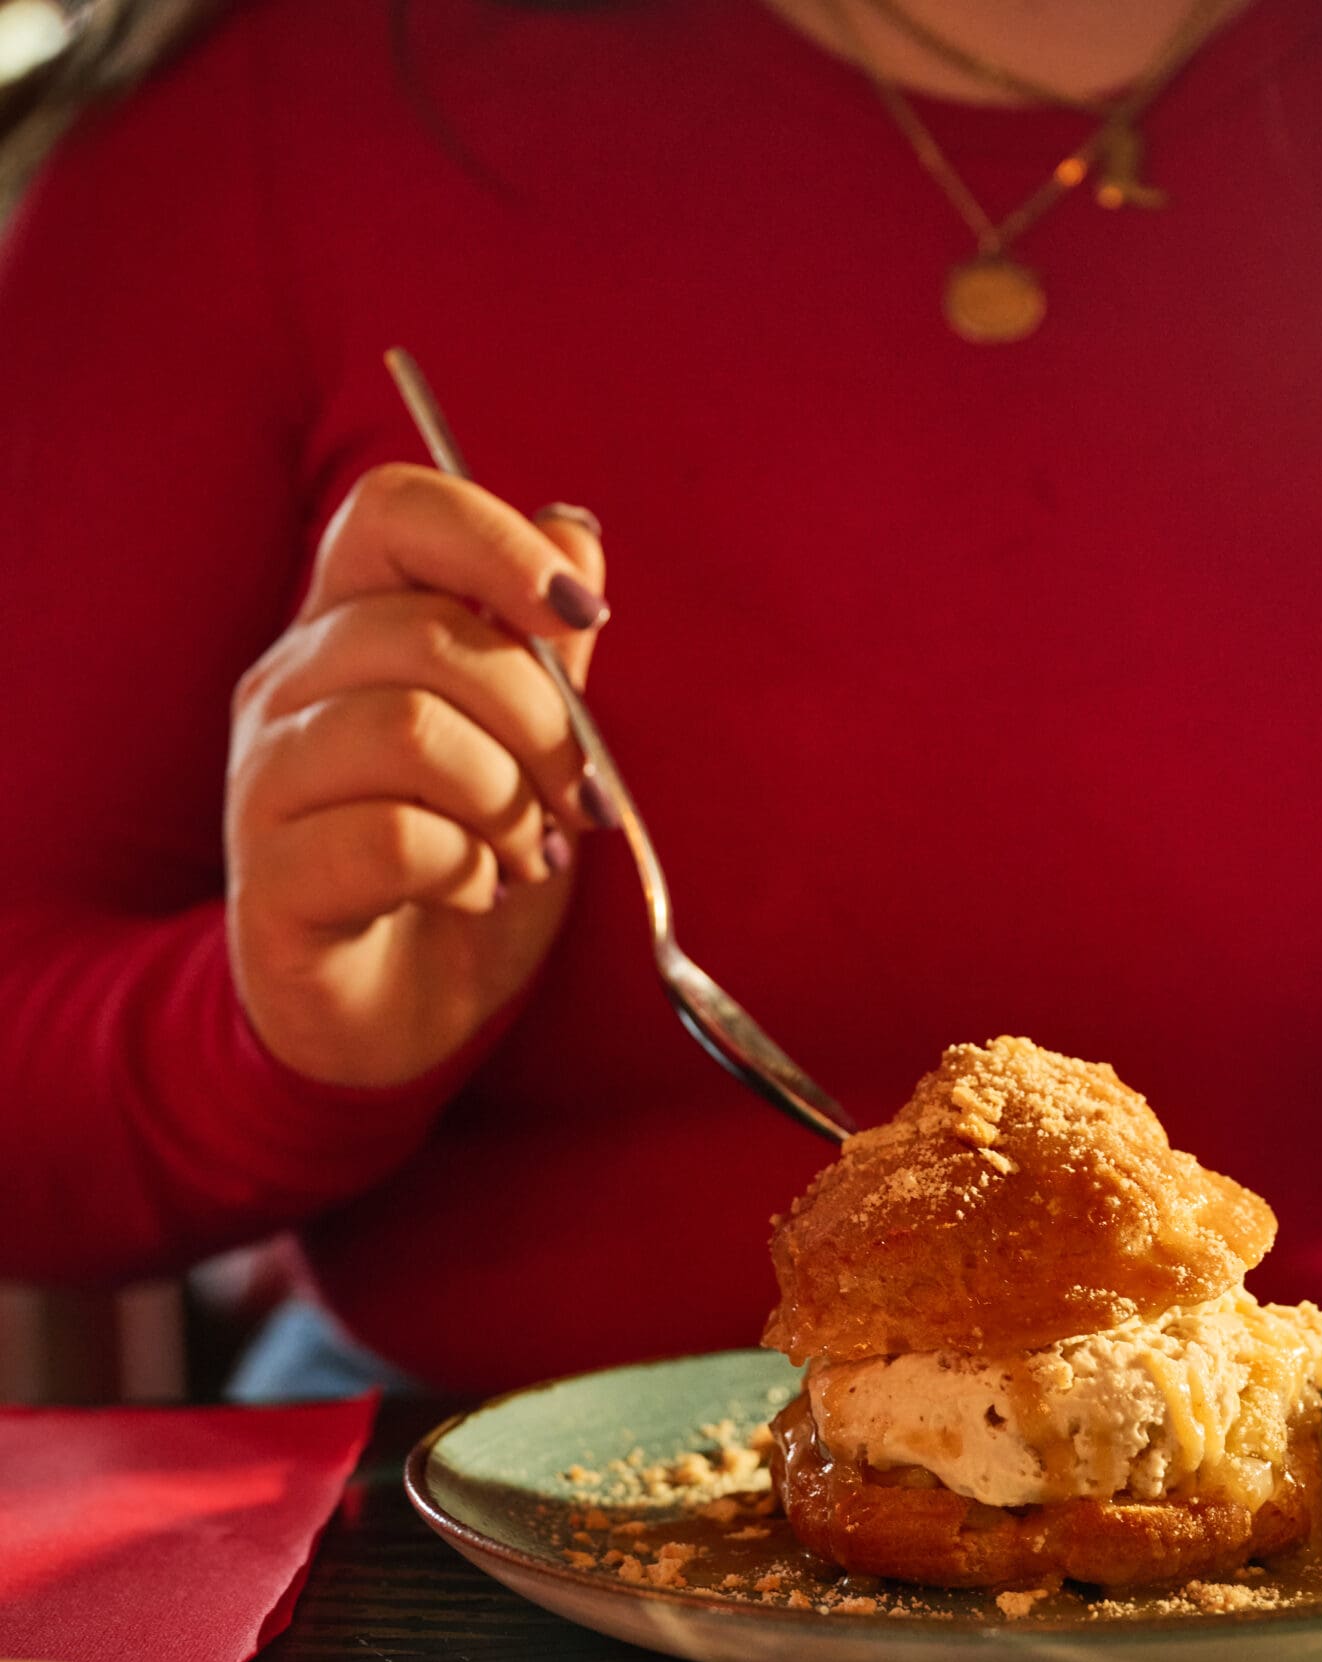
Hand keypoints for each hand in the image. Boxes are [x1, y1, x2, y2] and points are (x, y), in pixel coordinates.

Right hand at [226, 465, 608, 1086]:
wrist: (391, 1018)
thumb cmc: (459, 872)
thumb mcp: (527, 754)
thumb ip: (545, 650)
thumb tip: (574, 530)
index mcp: (347, 627)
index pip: (393, 511)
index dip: (495, 543)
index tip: (584, 614)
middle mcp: (289, 685)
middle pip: (424, 633)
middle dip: (542, 721)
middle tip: (581, 801)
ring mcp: (265, 782)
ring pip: (407, 730)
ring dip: (507, 801)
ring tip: (529, 854)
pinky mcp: (271, 882)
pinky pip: (391, 840)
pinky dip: (468, 869)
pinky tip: (477, 894)